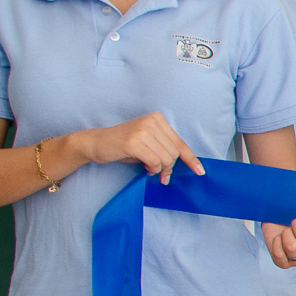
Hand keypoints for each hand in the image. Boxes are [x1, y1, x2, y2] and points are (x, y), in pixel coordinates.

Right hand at [71, 113, 204, 183]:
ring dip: (160, 169)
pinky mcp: (134, 142)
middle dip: (170, 167)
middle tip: (162, 175)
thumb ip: (164, 148)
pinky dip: (153, 169)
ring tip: (150, 170)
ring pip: (166, 158)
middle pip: (174, 152)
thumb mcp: (148, 143)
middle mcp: (151, 122)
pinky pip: (154, 162)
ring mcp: (142, 131)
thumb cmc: (123, 145)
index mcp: (157, 119)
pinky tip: (145, 168)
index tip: (199, 171)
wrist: (95, 143)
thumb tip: (184, 163)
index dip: (191, 159)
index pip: (180, 142)